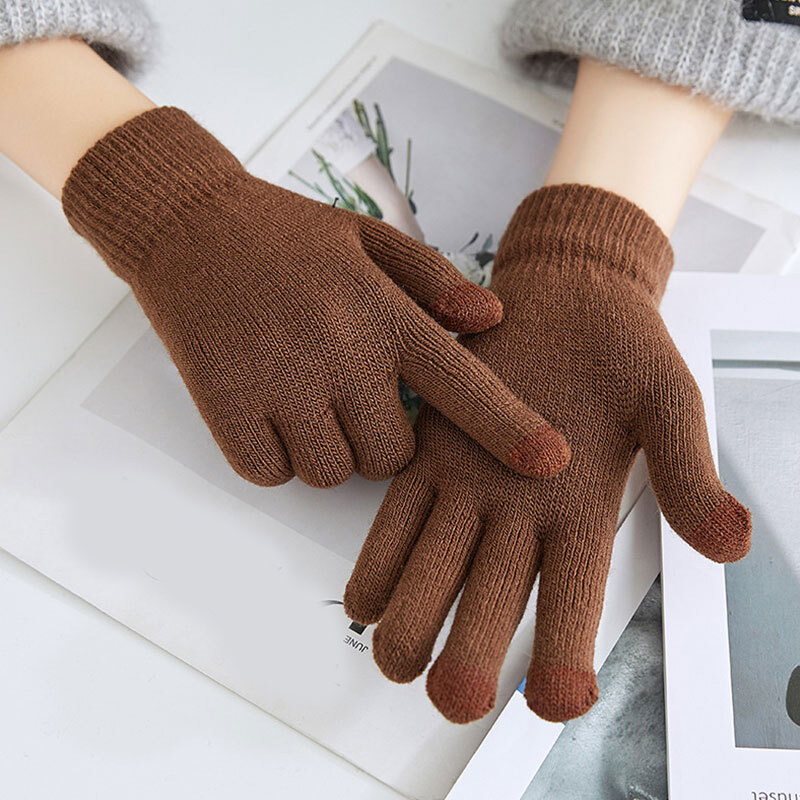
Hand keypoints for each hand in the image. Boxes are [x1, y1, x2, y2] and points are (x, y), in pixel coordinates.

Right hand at [62, 108, 569, 487]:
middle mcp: (340, 355)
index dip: (511, 430)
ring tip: (305, 393)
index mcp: (385, 315)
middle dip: (380, 438)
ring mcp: (280, 386)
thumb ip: (435, 280)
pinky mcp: (226, 409)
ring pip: (333, 472)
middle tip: (350, 392)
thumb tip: (494, 315)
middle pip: (391, 456)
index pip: (463, 385)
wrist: (187, 224)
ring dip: (327, 448)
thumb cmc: (288, 237)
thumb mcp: (369, 238)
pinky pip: (272, 474)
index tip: (553, 462)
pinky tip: (264, 405)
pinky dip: (274, 454)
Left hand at [344, 184, 750, 721]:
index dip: (566, 651)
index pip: (576, 597)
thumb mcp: (667, 402)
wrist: (568, 299)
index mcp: (582, 510)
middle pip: (493, 594)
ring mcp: (471, 485)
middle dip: (471, 649)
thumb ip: (687, 470)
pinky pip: (401, 513)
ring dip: (414, 612)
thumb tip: (731, 539)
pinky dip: (383, 553)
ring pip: (437, 563)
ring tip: (393, 654)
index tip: (557, 699)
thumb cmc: (621, 349)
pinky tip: (363, 594)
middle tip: (452, 695)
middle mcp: (520, 512)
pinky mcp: (431, 451)